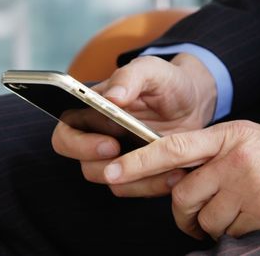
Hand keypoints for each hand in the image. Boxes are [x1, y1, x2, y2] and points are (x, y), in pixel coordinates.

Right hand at [51, 53, 217, 189]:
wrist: (194, 99)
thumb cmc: (165, 81)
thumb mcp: (151, 70)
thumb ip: (130, 77)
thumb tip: (111, 97)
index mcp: (91, 112)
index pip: (66, 135)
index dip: (79, 145)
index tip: (110, 144)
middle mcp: (99, 139)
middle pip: (85, 165)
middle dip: (108, 167)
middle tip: (137, 158)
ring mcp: (119, 160)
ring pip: (113, 182)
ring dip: (138, 178)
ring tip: (166, 165)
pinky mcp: (139, 174)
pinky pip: (138, 189)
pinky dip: (155, 185)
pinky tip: (176, 173)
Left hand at [104, 120, 259, 239]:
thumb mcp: (247, 141)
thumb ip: (211, 153)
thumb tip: (173, 177)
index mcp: (227, 134)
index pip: (172, 148)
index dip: (139, 162)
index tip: (113, 173)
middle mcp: (234, 156)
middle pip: (181, 194)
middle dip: (182, 214)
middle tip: (194, 219)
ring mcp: (249, 182)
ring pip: (203, 217)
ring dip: (211, 226)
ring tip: (234, 216)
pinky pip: (228, 231)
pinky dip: (234, 233)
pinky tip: (253, 220)